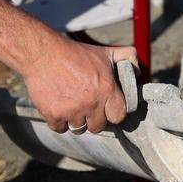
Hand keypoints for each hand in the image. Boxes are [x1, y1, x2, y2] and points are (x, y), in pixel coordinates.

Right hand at [20, 36, 137, 133]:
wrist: (43, 54)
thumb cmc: (77, 54)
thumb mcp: (105, 53)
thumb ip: (127, 58)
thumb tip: (139, 71)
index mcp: (107, 90)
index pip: (118, 116)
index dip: (114, 113)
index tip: (108, 110)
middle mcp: (91, 103)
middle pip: (99, 126)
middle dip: (95, 119)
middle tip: (89, 108)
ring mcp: (72, 111)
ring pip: (79, 129)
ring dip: (77, 121)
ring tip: (74, 106)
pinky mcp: (54, 114)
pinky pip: (60, 129)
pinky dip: (60, 122)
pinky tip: (60, 108)